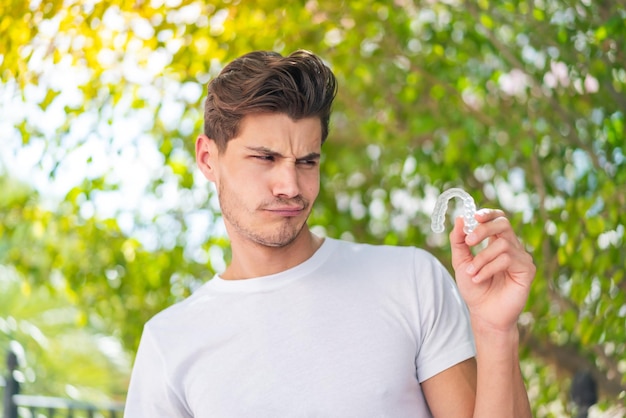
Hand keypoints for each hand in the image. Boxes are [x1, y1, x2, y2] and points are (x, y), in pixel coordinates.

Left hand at [450, 209, 534, 331]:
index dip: (489, 214)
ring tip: (471, 273)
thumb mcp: (460, 262)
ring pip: (502, 244)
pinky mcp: (527, 270)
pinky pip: (507, 259)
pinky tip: (479, 279)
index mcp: (497, 242)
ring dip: (481, 258)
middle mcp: (512, 247)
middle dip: (484, 229)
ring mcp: (521, 258)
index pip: (498, 219)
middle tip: (469, 241)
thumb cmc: (474, 288)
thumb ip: (459, 241)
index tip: (474, 216)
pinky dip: (489, 268)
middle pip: (503, 224)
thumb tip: (460, 218)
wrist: (483, 314)